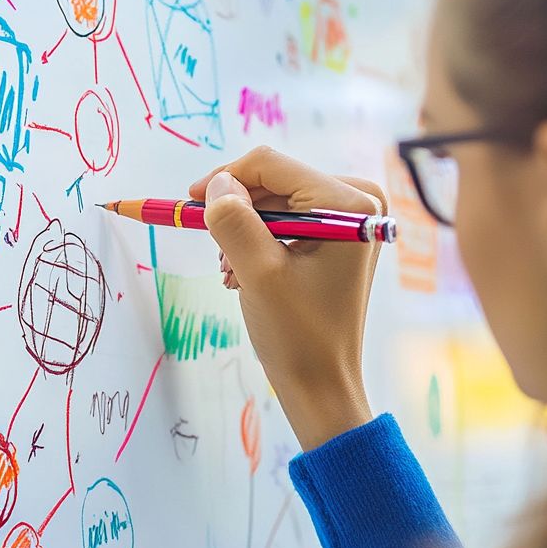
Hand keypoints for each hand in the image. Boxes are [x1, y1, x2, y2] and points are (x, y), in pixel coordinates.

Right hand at [188, 146, 387, 449]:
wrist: (321, 381)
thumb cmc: (297, 333)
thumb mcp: (257, 273)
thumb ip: (233, 222)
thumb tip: (216, 184)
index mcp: (349, 202)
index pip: (270, 165)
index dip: (224, 178)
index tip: (189, 202)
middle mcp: (357, 199)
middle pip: (272, 181)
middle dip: (236, 212)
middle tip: (215, 253)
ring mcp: (349, 216)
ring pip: (272, 199)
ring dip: (243, 229)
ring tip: (232, 272)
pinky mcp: (337, 233)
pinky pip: (284, 217)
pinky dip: (257, 239)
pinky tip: (245, 272)